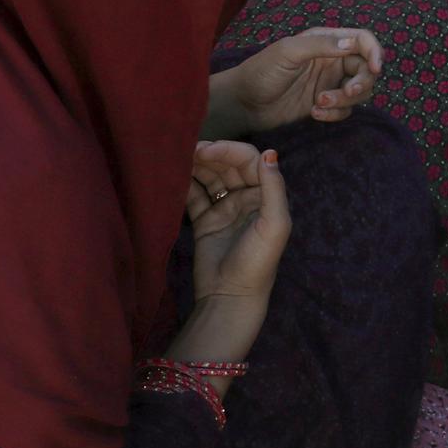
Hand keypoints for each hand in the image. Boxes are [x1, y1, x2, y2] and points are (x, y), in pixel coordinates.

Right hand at [186, 141, 290, 304]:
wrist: (230, 297)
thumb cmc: (258, 263)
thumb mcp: (274, 225)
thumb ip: (274, 188)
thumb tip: (270, 153)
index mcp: (265, 195)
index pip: (248, 160)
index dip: (228, 149)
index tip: (206, 150)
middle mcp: (246, 198)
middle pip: (227, 165)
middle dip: (210, 154)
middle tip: (188, 150)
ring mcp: (225, 209)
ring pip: (210, 177)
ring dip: (196, 165)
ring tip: (178, 159)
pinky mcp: (206, 221)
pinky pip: (195, 196)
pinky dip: (185, 184)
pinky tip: (173, 176)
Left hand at [216, 28, 385, 134]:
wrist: (243, 103)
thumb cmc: (261, 71)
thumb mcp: (288, 52)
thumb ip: (320, 45)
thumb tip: (353, 44)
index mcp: (325, 41)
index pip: (362, 40)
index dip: (375, 51)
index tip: (376, 68)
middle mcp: (332, 61)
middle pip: (366, 69)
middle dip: (361, 82)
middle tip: (347, 92)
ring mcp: (329, 84)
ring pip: (358, 92)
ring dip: (345, 100)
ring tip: (319, 104)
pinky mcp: (324, 104)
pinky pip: (344, 110)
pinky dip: (335, 113)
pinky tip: (314, 113)